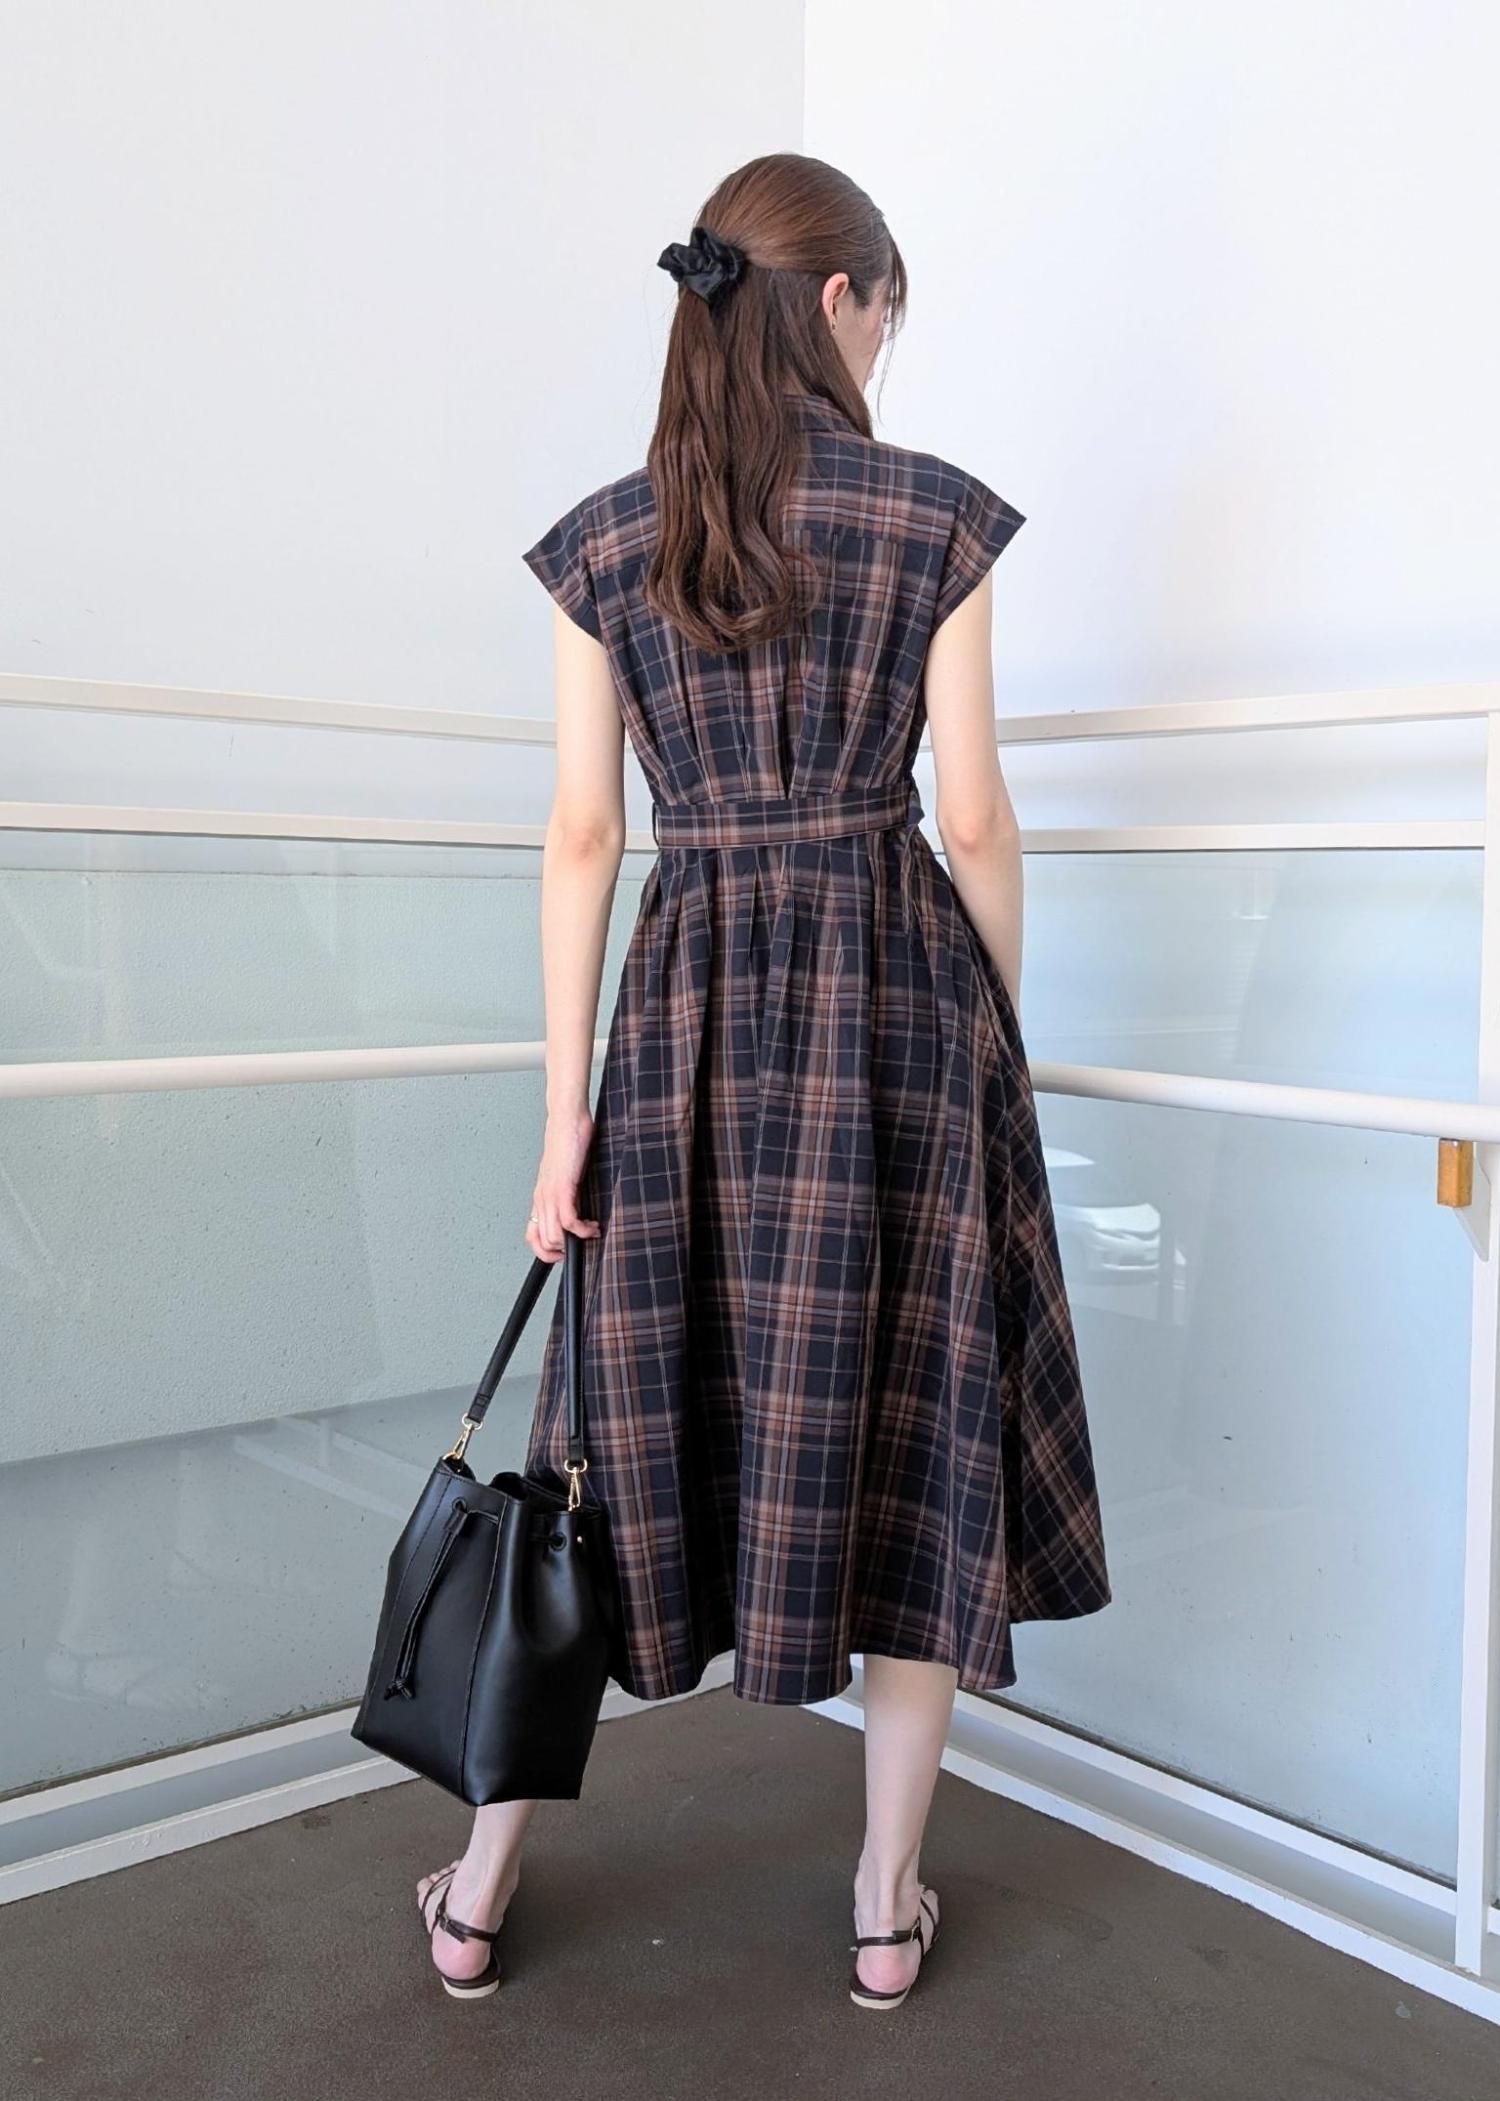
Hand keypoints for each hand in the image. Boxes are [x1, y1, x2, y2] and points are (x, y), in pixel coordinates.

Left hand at [526, 1107, 600, 1262]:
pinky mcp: (562, 1187)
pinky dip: (583, 1229)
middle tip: (582, 1243)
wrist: (567, 1119)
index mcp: (541, 1196)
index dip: (544, 1251)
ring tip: (591, 1232)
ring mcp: (550, 1193)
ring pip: (553, 1235)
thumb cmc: (569, 1141)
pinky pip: (568, 1220)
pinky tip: (593, 1224)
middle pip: (541, 1241)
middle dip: (562, 1251)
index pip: (531, 1235)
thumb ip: (569, 1192)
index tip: (564, 1253)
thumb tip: (579, 1208)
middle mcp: (542, 1198)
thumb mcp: (566, 1173)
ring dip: (575, 1241)